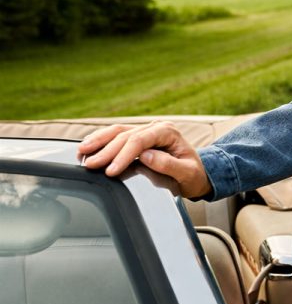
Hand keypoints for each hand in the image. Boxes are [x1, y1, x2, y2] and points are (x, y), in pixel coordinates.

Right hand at [77, 122, 210, 199]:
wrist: (197, 174)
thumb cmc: (193, 175)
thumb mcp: (188, 173)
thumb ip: (169, 165)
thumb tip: (147, 156)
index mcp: (168, 132)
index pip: (140, 140)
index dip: (123, 155)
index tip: (111, 170)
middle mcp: (155, 128)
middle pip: (125, 135)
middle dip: (106, 151)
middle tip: (90, 164)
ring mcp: (145, 131)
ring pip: (117, 132)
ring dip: (98, 142)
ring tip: (82, 152)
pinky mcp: (137, 138)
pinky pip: (116, 136)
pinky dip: (101, 141)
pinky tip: (88, 148)